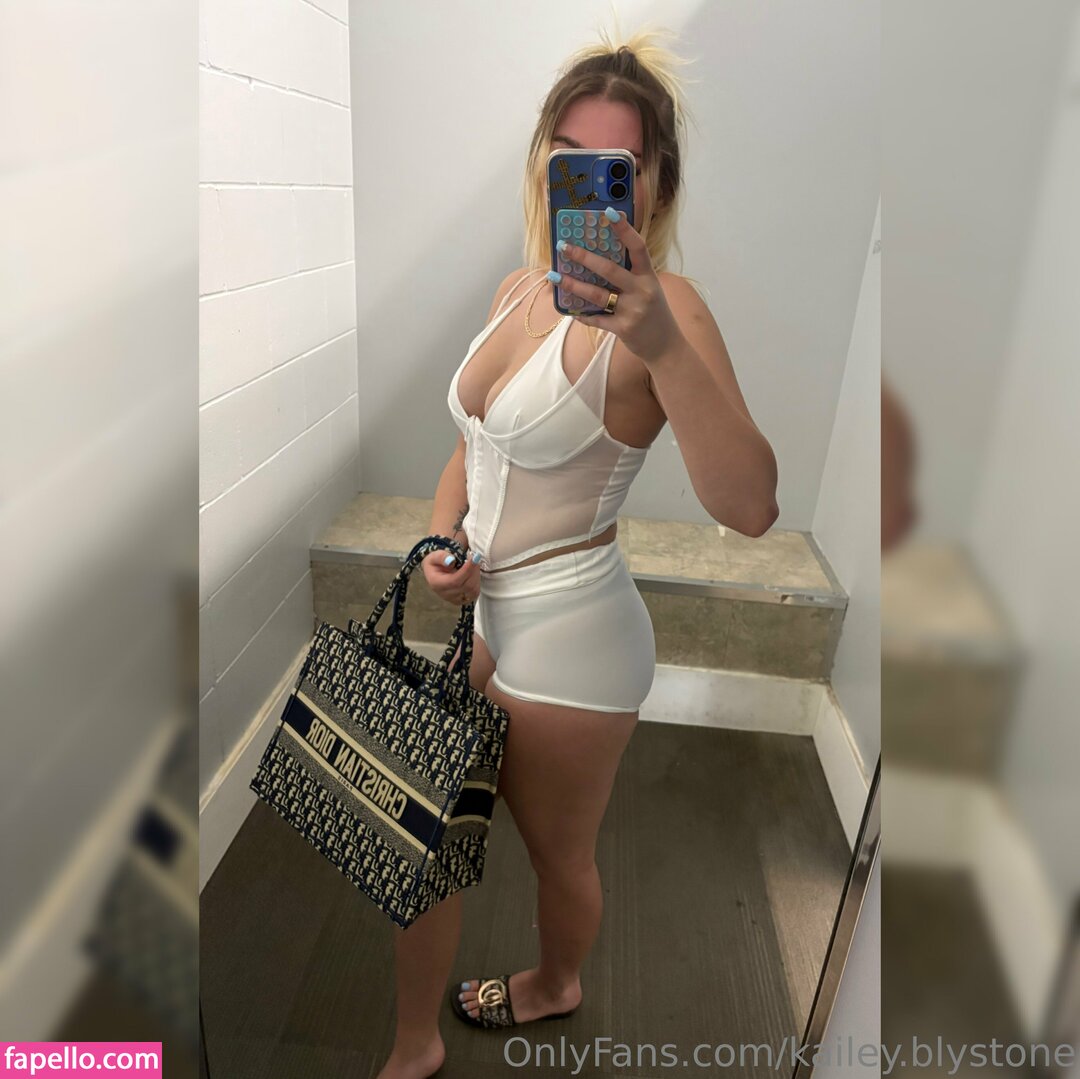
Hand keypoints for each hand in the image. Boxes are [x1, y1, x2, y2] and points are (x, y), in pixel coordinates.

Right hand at [421, 545, 481, 605]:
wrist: (433, 574)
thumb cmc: (434, 564)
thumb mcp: (434, 556)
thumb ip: (441, 557)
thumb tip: (451, 561)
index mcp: (437, 584)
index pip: (455, 581)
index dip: (467, 570)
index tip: (474, 558)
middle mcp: (446, 595)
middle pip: (466, 586)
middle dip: (474, 571)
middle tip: (475, 558)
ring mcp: (455, 599)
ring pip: (473, 591)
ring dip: (477, 576)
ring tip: (473, 564)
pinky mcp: (462, 600)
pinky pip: (475, 593)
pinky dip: (477, 582)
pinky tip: (473, 572)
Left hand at [553, 208, 684, 364]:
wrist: (666, 345)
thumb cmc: (653, 312)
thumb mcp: (648, 288)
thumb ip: (630, 275)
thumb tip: (598, 259)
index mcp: (648, 276)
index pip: (637, 247)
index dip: (624, 228)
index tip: (608, 212)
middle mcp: (642, 291)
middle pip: (610, 269)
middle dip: (584, 257)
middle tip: (564, 247)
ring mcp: (632, 310)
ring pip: (597, 294)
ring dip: (573, 285)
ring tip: (554, 277)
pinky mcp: (623, 328)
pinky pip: (596, 319)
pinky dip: (582, 314)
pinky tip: (569, 310)